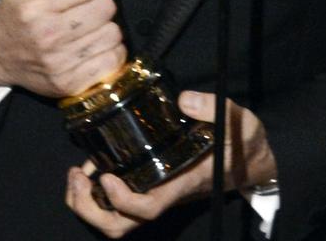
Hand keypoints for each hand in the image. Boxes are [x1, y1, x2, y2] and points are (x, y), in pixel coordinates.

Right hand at [0, 0, 125, 96]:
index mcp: (35, 4)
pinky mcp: (70, 84)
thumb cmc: (20, 10)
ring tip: (88, 28)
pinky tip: (94, 46)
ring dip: (105, 28)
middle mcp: (47, 34)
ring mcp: (59, 63)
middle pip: (105, 7)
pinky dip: (110, 51)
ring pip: (113, 33)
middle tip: (83, 10)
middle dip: (98, 4)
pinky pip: (114, 60)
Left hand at [65, 91, 276, 237]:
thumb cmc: (242, 143)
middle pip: (122, 224)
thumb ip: (214, 108)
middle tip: (75, 176)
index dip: (122, 200)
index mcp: (181, 183)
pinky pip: (119, 202)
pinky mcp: (152, 184)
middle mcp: (165, 193)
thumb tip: (185, 100)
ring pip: (117, 219)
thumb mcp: (237, 120)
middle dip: (90, 210)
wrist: (251, 161)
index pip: (147, 207)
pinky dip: (98, 191)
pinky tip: (92, 166)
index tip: (105, 177)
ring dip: (88, 203)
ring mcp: (157, 192)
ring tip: (75, 173)